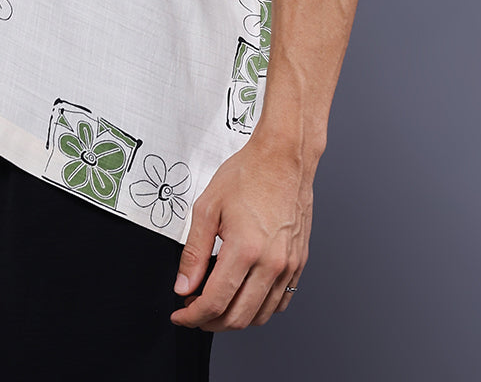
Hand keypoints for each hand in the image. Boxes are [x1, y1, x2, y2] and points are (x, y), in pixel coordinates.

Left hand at [169, 141, 311, 329]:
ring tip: (216, 304)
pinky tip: (244, 296)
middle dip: (210, 323)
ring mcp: (288, 265)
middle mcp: (271, 263)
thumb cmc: (248, 174)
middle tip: (194, 311)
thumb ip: (194, 253)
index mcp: (245, 249)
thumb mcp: (207, 208)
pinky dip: (259, 308)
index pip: (215, 302)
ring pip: (260, 315)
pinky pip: (280, 301)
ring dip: (235, 319)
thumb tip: (184, 286)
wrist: (283, 158)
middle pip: (238, 318)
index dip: (192, 316)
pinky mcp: (298, 262)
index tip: (181, 315)